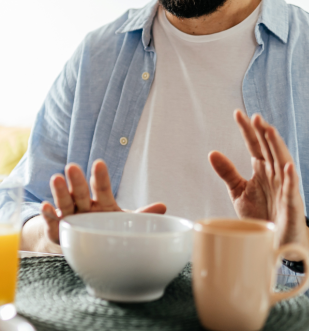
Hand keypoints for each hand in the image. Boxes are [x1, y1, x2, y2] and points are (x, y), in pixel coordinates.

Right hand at [41, 159, 166, 244]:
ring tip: (56, 178)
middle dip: (77, 180)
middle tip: (72, 166)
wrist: (86, 244)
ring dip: (60, 192)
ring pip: (65, 203)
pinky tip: (45, 205)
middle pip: (81, 192)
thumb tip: (164, 207)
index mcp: (103, 203)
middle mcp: (85, 207)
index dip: (101, 177)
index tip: (99, 163)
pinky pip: (52, 222)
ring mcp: (71, 217)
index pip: (103, 188)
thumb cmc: (108, 229)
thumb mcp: (126, 223)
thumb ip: (143, 215)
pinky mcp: (58, 230)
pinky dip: (48, 215)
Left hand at [209, 110, 308, 257]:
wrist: (277, 243)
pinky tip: (288, 166)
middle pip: (269, 148)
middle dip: (263, 132)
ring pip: (282, 162)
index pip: (254, 144)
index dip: (246, 129)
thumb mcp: (239, 192)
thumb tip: (212, 152)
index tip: (237, 113)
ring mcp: (285, 187)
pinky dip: (291, 177)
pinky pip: (292, 189)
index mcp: (262, 168)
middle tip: (254, 117)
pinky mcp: (292, 204)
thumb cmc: (261, 214)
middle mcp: (274, 173)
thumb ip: (227, 172)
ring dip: (277, 146)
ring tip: (270, 131)